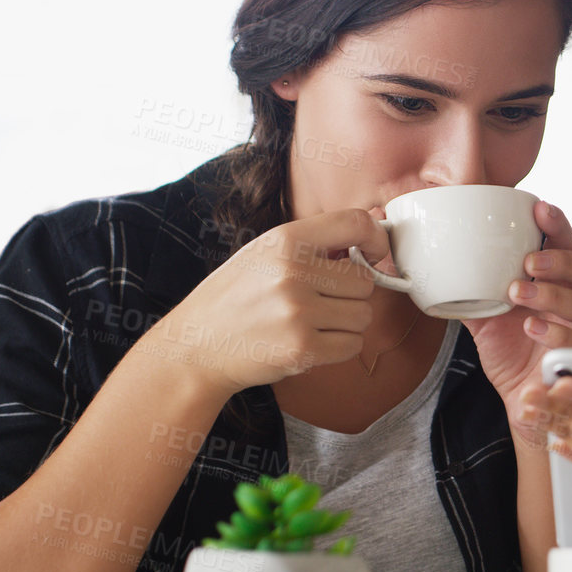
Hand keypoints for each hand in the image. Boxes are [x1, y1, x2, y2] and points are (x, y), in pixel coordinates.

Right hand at [136, 209, 384, 396]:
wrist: (195, 346)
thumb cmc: (236, 297)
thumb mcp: (265, 253)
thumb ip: (315, 245)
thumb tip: (374, 234)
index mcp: (284, 240)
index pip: (355, 222)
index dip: (376, 240)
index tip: (374, 256)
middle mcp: (292, 272)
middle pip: (366, 280)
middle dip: (351, 294)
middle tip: (321, 301)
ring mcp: (298, 312)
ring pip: (364, 315)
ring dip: (346, 323)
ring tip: (311, 323)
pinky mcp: (302, 348)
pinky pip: (353, 345)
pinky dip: (339, 347)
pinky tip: (310, 342)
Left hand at [464, 201, 571, 440]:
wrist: (520, 395)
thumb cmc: (510, 347)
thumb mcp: (482, 311)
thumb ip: (465, 285)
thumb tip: (423, 261)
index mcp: (560, 281)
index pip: (570, 245)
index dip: (559, 225)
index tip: (538, 209)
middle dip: (564, 261)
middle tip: (529, 262)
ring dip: (552, 294)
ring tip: (517, 293)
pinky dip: (552, 330)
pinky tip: (529, 327)